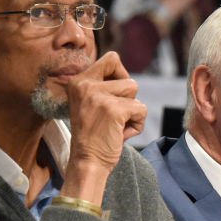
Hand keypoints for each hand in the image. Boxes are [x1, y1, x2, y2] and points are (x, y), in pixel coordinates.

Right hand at [62, 51, 146, 202]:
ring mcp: (99, 96)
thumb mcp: (90, 103)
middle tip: (113, 117)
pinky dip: (137, 125)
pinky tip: (120, 134)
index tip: (115, 95)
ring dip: (132, 112)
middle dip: (128, 99)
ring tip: (116, 126)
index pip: (112, 58)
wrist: (87, 163)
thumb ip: (102, 86)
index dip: (121, 75)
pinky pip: (141, 109)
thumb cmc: (92, 136)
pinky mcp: (114, 110)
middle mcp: (86, 85)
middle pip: (129, 79)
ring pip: (135, 93)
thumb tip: (125, 74)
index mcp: (78, 81)